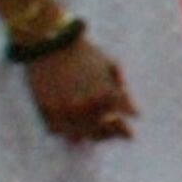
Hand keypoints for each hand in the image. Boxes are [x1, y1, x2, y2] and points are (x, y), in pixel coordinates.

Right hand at [22, 34, 137, 143]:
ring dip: (90, 137)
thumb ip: (122, 90)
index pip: (120, 120)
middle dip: (111, 135)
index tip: (130, 135)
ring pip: (81, 136)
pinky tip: (77, 134)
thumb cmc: (86, 53)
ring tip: (98, 136)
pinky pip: (60, 131)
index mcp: (105, 94)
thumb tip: (134, 113)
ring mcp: (65, 111)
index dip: (127, 129)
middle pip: (102, 131)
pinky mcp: (47, 111)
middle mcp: (86, 106)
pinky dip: (69, 133)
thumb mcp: (112, 66)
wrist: (52, 44)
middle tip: (116, 137)